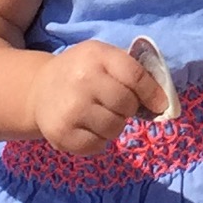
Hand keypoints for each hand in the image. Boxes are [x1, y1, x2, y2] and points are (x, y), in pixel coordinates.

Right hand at [28, 38, 158, 153]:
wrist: (38, 90)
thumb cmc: (81, 72)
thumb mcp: (102, 58)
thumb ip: (132, 72)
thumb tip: (164, 101)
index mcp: (96, 56)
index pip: (135, 76)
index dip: (152, 93)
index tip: (159, 105)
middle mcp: (82, 80)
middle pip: (127, 105)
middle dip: (129, 109)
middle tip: (116, 106)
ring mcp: (71, 108)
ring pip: (115, 128)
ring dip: (114, 126)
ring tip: (100, 116)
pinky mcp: (62, 133)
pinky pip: (98, 146)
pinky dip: (99, 141)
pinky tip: (87, 127)